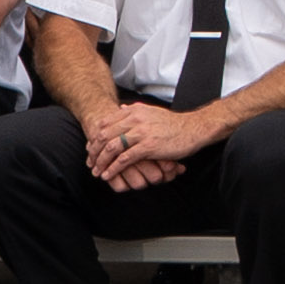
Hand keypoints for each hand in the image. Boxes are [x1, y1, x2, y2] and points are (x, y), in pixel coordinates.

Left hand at [82, 102, 201, 186]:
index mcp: (134, 111)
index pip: (105, 124)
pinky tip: (109, 175)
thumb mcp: (151, 112)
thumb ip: (135, 111)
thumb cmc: (173, 123)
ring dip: (101, 162)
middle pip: (104, 136)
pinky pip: (124, 159)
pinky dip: (113, 168)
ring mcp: (141, 132)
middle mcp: (135, 119)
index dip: (95, 138)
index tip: (91, 149)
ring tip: (97, 171)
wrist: (194, 128)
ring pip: (111, 148)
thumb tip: (121, 108)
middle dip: (94, 151)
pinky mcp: (148, 146)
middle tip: (90, 162)